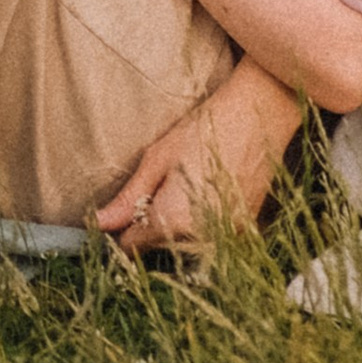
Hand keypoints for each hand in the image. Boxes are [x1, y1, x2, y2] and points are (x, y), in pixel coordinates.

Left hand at [93, 63, 300, 249]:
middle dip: (149, 227)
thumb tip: (99, 223)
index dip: (121, 229)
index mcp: (175, 220)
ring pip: (186, 246)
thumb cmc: (206, 128)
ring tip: (184, 186)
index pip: (132, 246)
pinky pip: (212, 239)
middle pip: (159, 248)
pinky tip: (205, 191)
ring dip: (176, 228)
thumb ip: (129, 199)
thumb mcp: (159, 158)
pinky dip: (202, 224)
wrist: (262, 114)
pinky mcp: (248, 230)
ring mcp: (230, 237)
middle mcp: (204, 237)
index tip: (123, 209)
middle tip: (159, 187)